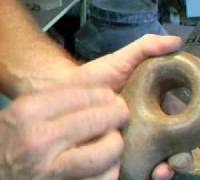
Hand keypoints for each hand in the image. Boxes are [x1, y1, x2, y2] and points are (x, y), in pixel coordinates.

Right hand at [0, 86, 127, 178]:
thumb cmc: (12, 141)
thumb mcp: (26, 113)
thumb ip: (60, 99)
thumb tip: (105, 91)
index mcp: (29, 112)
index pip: (81, 95)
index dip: (104, 95)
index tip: (112, 97)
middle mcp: (38, 141)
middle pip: (96, 120)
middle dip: (117, 114)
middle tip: (122, 114)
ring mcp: (50, 171)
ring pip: (103, 153)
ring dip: (114, 144)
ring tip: (113, 139)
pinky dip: (110, 170)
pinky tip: (106, 163)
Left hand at [64, 35, 199, 178]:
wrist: (65, 96)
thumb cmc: (95, 78)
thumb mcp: (121, 60)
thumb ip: (147, 48)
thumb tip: (177, 41)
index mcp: (158, 105)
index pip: (187, 118)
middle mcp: (153, 126)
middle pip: (180, 143)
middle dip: (189, 154)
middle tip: (188, 159)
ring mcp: (139, 143)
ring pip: (164, 159)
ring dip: (173, 166)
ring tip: (168, 168)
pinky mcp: (123, 158)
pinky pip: (143, 168)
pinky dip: (153, 173)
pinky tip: (154, 173)